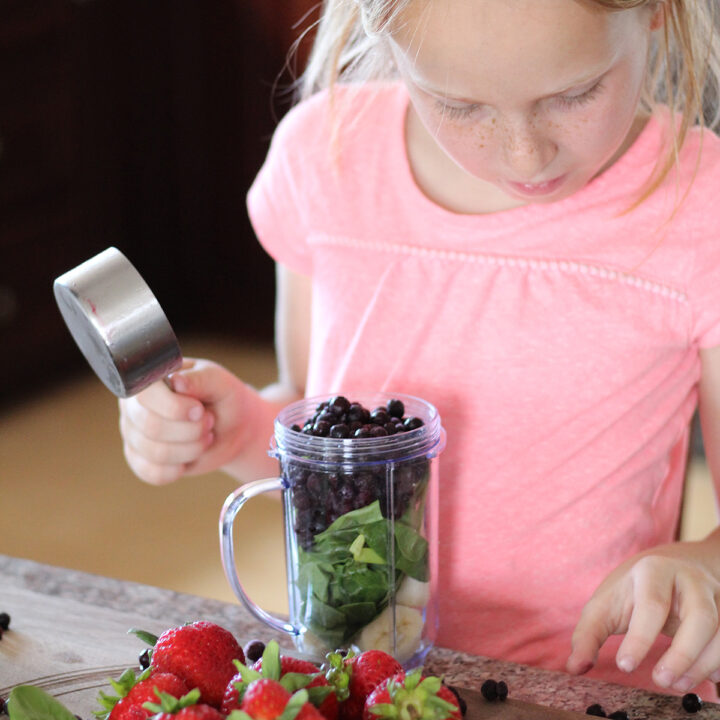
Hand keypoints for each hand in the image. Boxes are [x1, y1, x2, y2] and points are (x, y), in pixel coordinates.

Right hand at [118, 358, 255, 483]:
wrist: (231, 428)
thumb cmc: (223, 399)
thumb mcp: (219, 382)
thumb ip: (200, 379)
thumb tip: (175, 380)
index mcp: (149, 381)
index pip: (145, 395)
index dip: (175, 407)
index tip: (199, 410)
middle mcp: (134, 407)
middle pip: (151, 426)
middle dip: (191, 430)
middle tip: (208, 422)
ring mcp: (134, 435)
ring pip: (156, 452)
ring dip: (191, 449)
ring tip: (204, 437)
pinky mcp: (140, 461)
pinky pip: (153, 473)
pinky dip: (180, 469)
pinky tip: (190, 457)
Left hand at [567, 536, 719, 690]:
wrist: (676, 563)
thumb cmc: (633, 589)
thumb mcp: (606, 602)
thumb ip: (588, 635)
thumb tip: (574, 667)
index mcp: (652, 570)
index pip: (651, 605)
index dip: (640, 638)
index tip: (625, 666)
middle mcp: (688, 580)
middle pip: (699, 617)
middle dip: (682, 654)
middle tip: (660, 681)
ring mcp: (713, 595)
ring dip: (703, 663)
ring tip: (678, 685)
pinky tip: (704, 678)